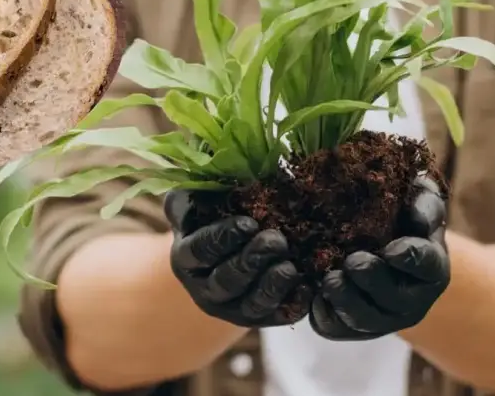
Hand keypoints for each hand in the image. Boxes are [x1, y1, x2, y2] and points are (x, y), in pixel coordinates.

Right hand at [164, 190, 307, 327]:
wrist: (235, 244)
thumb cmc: (215, 211)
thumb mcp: (197, 198)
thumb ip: (192, 192)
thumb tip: (197, 177)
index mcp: (186, 258)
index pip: (200, 251)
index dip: (223, 238)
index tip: (248, 223)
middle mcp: (205, 289)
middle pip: (226, 281)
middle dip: (252, 261)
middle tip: (277, 240)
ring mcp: (232, 308)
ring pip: (251, 304)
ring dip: (272, 286)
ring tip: (291, 267)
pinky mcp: (260, 317)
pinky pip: (277, 315)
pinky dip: (293, 304)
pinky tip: (307, 287)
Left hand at [309, 175, 449, 339]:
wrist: (374, 239)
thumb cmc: (399, 214)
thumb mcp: (416, 198)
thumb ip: (424, 201)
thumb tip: (418, 218)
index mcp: (431, 267)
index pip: (428, 266)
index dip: (411, 259)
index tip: (392, 249)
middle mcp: (412, 300)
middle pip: (395, 301)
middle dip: (373, 282)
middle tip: (352, 262)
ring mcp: (382, 318)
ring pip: (365, 322)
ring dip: (346, 301)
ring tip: (330, 278)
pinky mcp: (351, 327)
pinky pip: (335, 329)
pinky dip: (323, 313)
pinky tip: (313, 293)